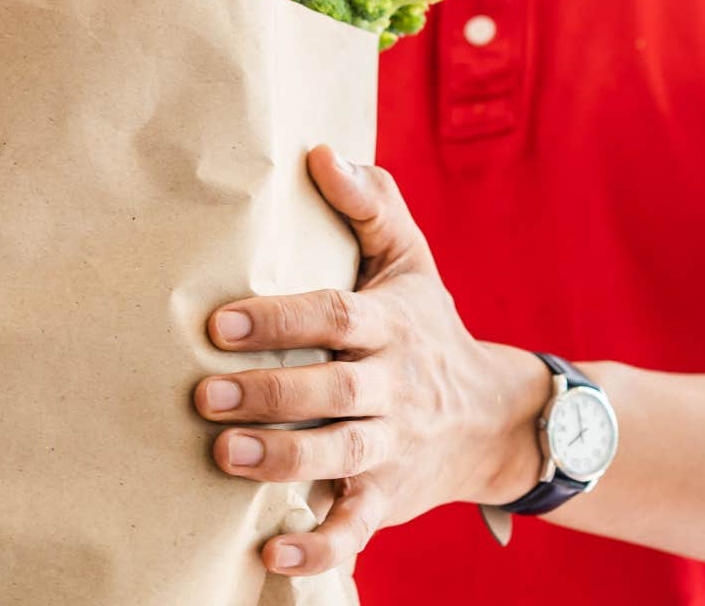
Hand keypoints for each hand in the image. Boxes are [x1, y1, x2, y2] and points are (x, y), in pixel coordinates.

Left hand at [193, 146, 550, 576]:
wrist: (500, 419)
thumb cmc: (428, 328)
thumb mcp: (410, 262)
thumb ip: (369, 206)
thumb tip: (321, 150)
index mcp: (392, 326)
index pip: (337, 317)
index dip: (280, 320)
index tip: (219, 324)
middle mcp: (395, 388)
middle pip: (336, 391)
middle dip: (271, 395)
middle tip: (204, 396)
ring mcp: (394, 447)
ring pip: (343, 458)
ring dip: (283, 461)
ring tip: (224, 458)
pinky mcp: (388, 500)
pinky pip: (356, 528)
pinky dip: (319, 548)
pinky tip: (271, 553)